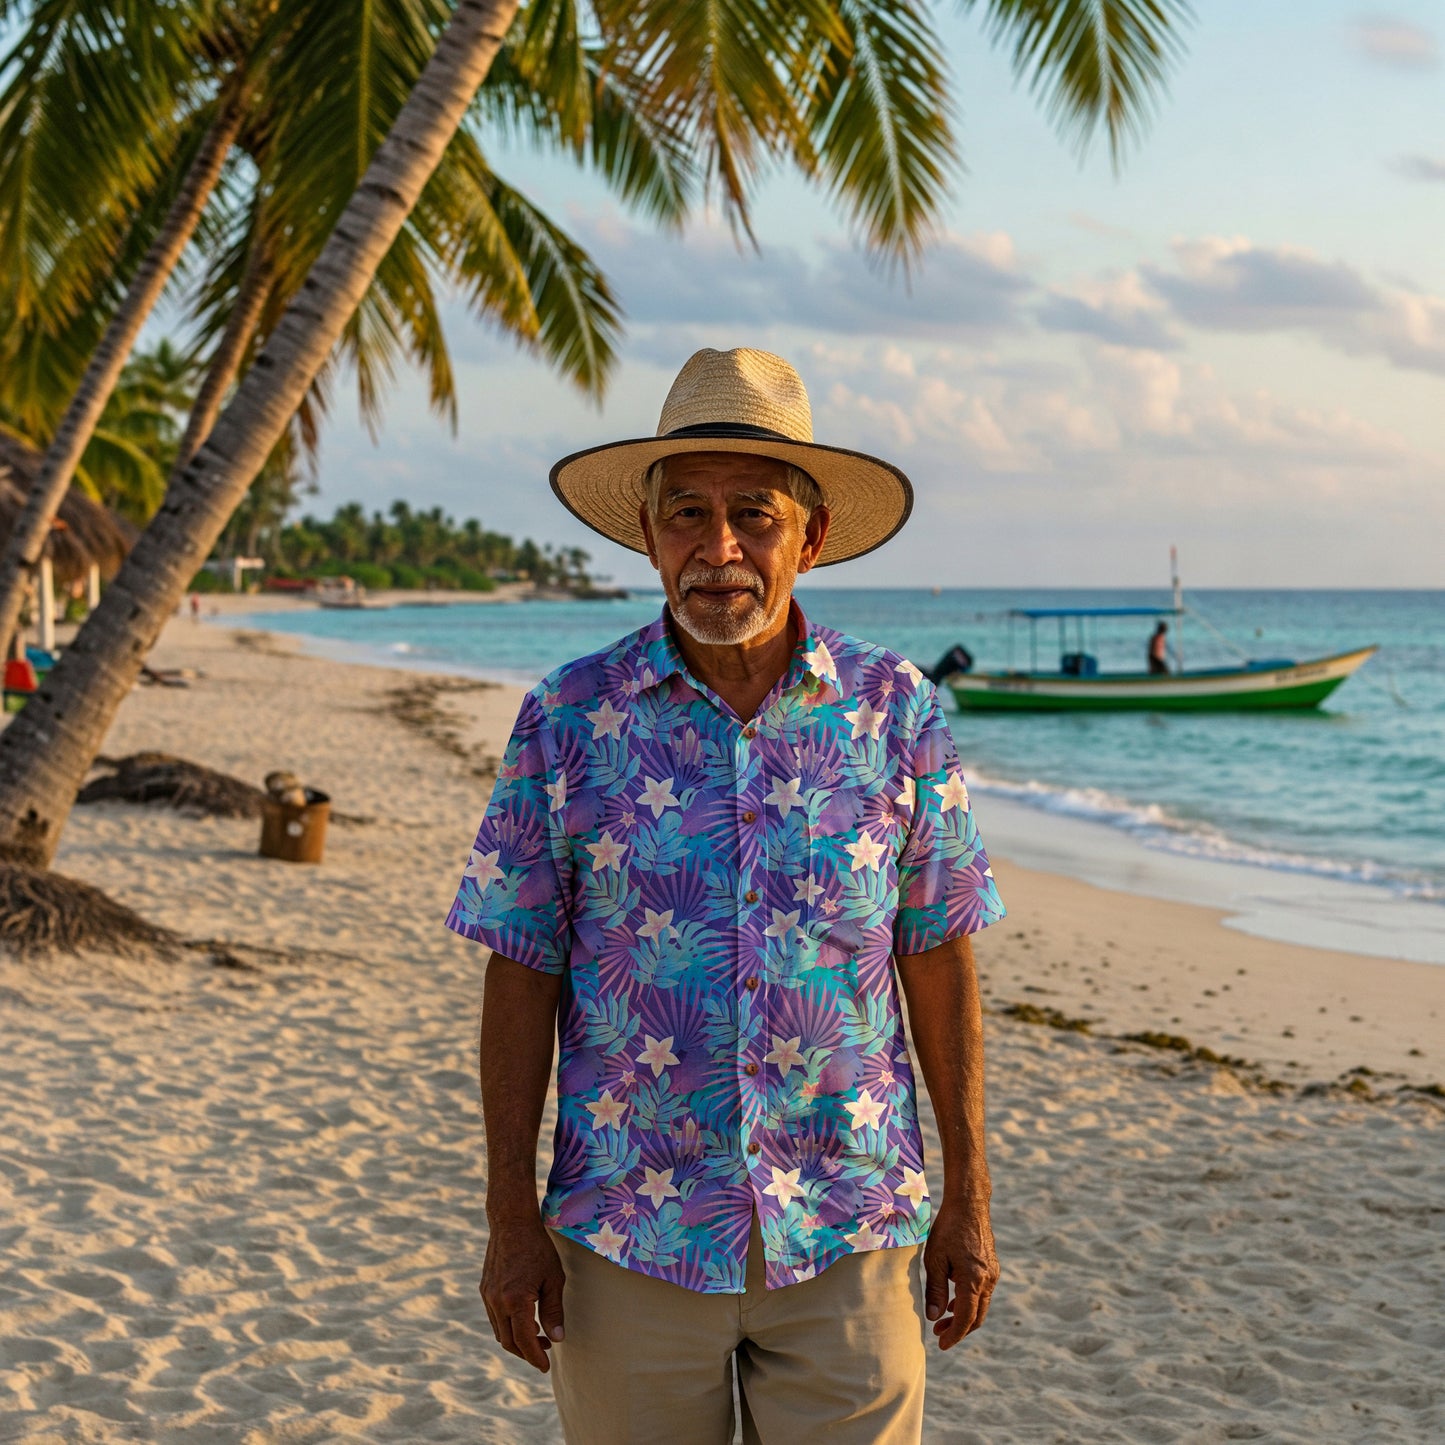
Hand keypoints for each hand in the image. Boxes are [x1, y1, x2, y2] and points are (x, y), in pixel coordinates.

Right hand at [481, 1215, 565, 1372]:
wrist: (512, 1222)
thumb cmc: (538, 1248)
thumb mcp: (553, 1278)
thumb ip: (553, 1310)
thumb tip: (556, 1339)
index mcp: (515, 1300)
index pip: (524, 1340)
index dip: (535, 1357)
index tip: (545, 1367)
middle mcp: (496, 1301)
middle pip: (508, 1341)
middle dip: (526, 1352)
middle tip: (545, 1352)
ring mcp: (487, 1296)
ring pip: (499, 1331)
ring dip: (516, 1340)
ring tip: (538, 1336)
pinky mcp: (484, 1289)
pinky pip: (494, 1317)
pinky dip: (508, 1326)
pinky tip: (524, 1320)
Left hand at [923, 1195, 998, 1348]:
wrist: (969, 1204)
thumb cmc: (948, 1229)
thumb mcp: (935, 1259)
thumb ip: (935, 1290)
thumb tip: (934, 1317)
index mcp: (974, 1281)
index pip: (966, 1319)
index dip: (954, 1335)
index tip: (941, 1345)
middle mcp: (988, 1280)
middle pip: (976, 1317)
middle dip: (959, 1330)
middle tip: (939, 1335)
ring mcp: (992, 1274)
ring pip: (981, 1306)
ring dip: (964, 1316)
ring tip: (943, 1319)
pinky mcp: (991, 1267)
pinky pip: (983, 1293)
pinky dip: (969, 1302)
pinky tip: (954, 1301)